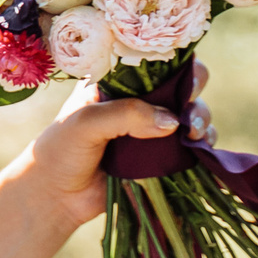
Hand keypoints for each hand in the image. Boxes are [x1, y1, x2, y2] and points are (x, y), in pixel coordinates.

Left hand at [22, 62, 214, 229]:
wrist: (54, 197)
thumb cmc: (60, 151)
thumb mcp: (85, 123)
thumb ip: (126, 115)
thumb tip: (172, 121)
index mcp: (117, 82)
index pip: (154, 60)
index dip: (177, 63)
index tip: (186, 79)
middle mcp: (139, 101)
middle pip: (182, 85)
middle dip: (194, 93)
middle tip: (189, 113)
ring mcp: (152, 129)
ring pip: (191, 115)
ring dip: (201, 120)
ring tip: (192, 134)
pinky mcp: (160, 157)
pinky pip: (191, 147)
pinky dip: (202, 146)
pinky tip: (202, 149)